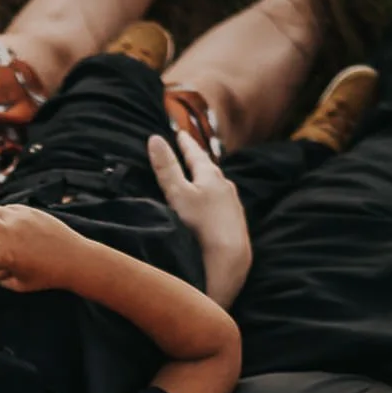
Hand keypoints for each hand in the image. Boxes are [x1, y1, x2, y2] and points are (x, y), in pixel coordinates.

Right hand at [0, 204, 90, 292]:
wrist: (75, 258)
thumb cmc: (47, 276)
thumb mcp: (20, 284)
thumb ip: (0, 278)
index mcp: (3, 256)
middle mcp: (9, 235)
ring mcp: (20, 220)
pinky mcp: (30, 211)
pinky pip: (8, 208)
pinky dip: (5, 216)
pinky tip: (12, 226)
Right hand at [147, 132, 249, 306]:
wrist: (229, 259)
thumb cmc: (201, 225)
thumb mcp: (177, 194)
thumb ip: (167, 167)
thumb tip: (155, 139)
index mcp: (210, 176)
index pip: (196, 154)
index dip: (186, 144)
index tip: (180, 133)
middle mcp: (226, 187)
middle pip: (210, 168)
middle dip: (199, 160)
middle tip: (191, 151)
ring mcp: (233, 206)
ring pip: (219, 186)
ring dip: (209, 179)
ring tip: (202, 177)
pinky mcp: (236, 224)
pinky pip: (224, 203)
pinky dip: (216, 198)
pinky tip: (214, 207)